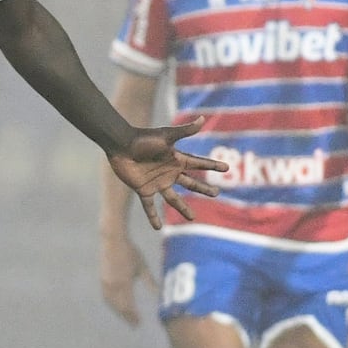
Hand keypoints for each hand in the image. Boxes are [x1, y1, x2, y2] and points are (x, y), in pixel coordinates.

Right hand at [99, 231, 156, 325]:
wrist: (113, 241)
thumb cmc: (130, 252)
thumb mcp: (142, 266)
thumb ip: (149, 281)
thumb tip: (159, 294)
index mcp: (124, 283)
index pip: (128, 305)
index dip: (133, 316)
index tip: (139, 324)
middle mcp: (113, 285)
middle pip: (120, 307)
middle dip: (127, 317)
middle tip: (135, 325)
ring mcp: (106, 283)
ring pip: (112, 303)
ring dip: (119, 312)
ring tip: (127, 318)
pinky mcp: (102, 280)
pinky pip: (107, 297)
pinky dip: (112, 305)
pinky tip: (117, 307)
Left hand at [109, 125, 226, 230]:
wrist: (121, 145)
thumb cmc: (143, 138)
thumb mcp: (166, 136)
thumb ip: (185, 131)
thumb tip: (202, 119)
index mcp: (176, 159)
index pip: (199, 164)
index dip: (212, 165)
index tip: (226, 168)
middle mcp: (169, 172)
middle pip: (190, 183)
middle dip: (203, 189)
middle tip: (216, 193)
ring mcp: (157, 182)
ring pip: (173, 199)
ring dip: (182, 208)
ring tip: (192, 218)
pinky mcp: (144, 190)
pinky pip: (150, 206)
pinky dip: (153, 216)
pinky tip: (157, 227)